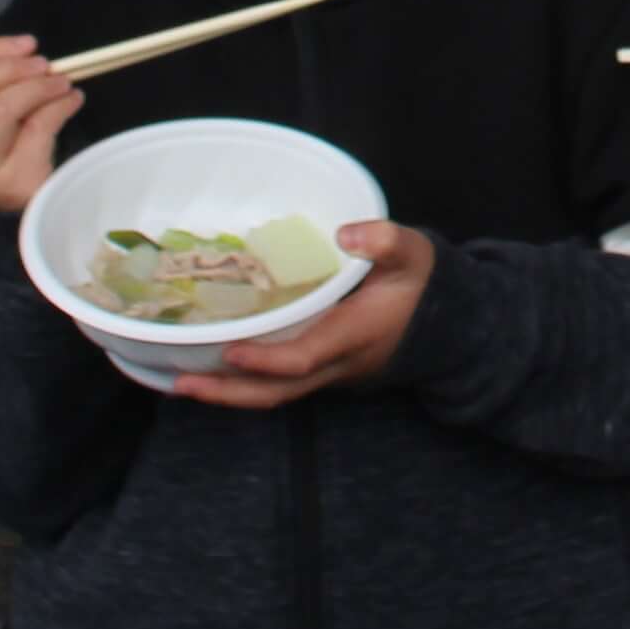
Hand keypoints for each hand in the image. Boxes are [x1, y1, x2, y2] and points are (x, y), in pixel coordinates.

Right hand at [0, 24, 80, 214]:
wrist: (25, 219)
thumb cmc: (8, 156)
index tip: (26, 43)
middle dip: (10, 66)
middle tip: (43, 62)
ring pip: (2, 109)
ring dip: (38, 85)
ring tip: (62, 81)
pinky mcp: (17, 183)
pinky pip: (37, 130)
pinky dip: (59, 106)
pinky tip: (73, 99)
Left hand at [179, 224, 429, 407]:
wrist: (448, 326)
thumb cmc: (423, 286)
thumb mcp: (413, 254)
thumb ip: (385, 240)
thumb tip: (345, 234)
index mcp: (353, 335)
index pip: (303, 358)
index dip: (266, 359)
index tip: (229, 348)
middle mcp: (335, 364)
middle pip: (277, 392)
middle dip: (229, 392)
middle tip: (181, 383)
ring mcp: (328, 373)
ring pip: (275, 394)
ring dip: (229, 392)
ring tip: (182, 382)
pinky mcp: (323, 370)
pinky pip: (279, 385)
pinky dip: (244, 382)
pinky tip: (215, 367)